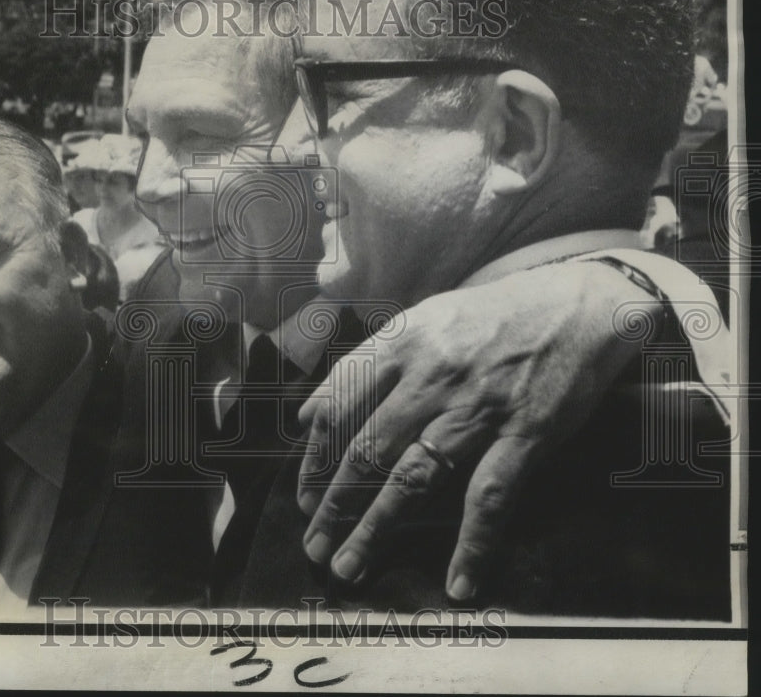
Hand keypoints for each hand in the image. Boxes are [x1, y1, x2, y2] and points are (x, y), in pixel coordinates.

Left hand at [296, 261, 660, 600]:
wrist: (579, 302)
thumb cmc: (493, 316)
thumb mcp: (423, 320)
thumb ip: (367, 363)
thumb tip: (309, 411)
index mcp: (403, 342)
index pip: (340, 404)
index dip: (315, 456)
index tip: (304, 493)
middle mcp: (432, 374)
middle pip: (367, 449)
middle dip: (333, 503)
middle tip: (314, 543)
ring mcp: (477, 406)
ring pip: (413, 477)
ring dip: (375, 527)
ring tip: (350, 565)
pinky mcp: (526, 433)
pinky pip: (490, 497)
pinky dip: (473, 544)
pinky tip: (458, 582)